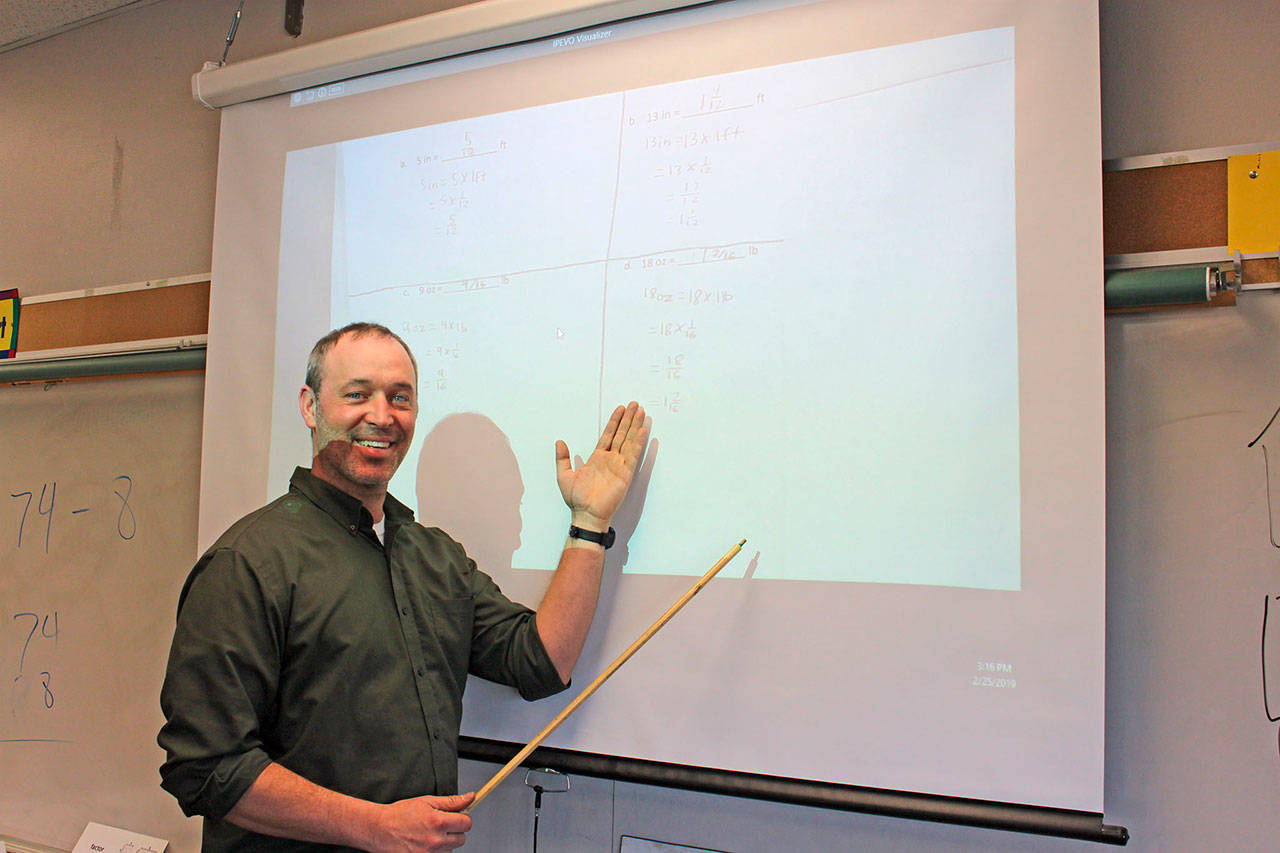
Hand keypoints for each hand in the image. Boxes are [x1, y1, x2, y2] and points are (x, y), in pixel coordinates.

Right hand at [370, 792, 474, 851]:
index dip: (462, 818)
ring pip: (451, 849)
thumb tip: (470, 797)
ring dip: (445, 842)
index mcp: (439, 822)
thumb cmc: (401, 814)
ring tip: (429, 833)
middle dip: (455, 831)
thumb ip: (452, 802)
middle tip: (440, 824)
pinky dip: (436, 851)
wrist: (379, 829)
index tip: (455, 817)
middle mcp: (436, 841)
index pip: (466, 824)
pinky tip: (425, 843)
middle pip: (462, 839)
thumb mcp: (427, 802)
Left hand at [556, 402, 647, 530]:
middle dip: (628, 419)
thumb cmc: (576, 499)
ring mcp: (619, 465)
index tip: (620, 409)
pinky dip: (638, 442)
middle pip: (621, 434)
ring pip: (628, 440)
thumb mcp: (563, 475)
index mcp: (597, 458)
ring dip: (635, 426)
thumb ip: (562, 458)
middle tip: (634, 404)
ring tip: (640, 412)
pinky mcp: (625, 473)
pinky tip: (642, 431)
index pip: (608, 435)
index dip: (614, 422)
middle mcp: (610, 459)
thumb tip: (559, 442)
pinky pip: (632, 454)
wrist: (586, 514)